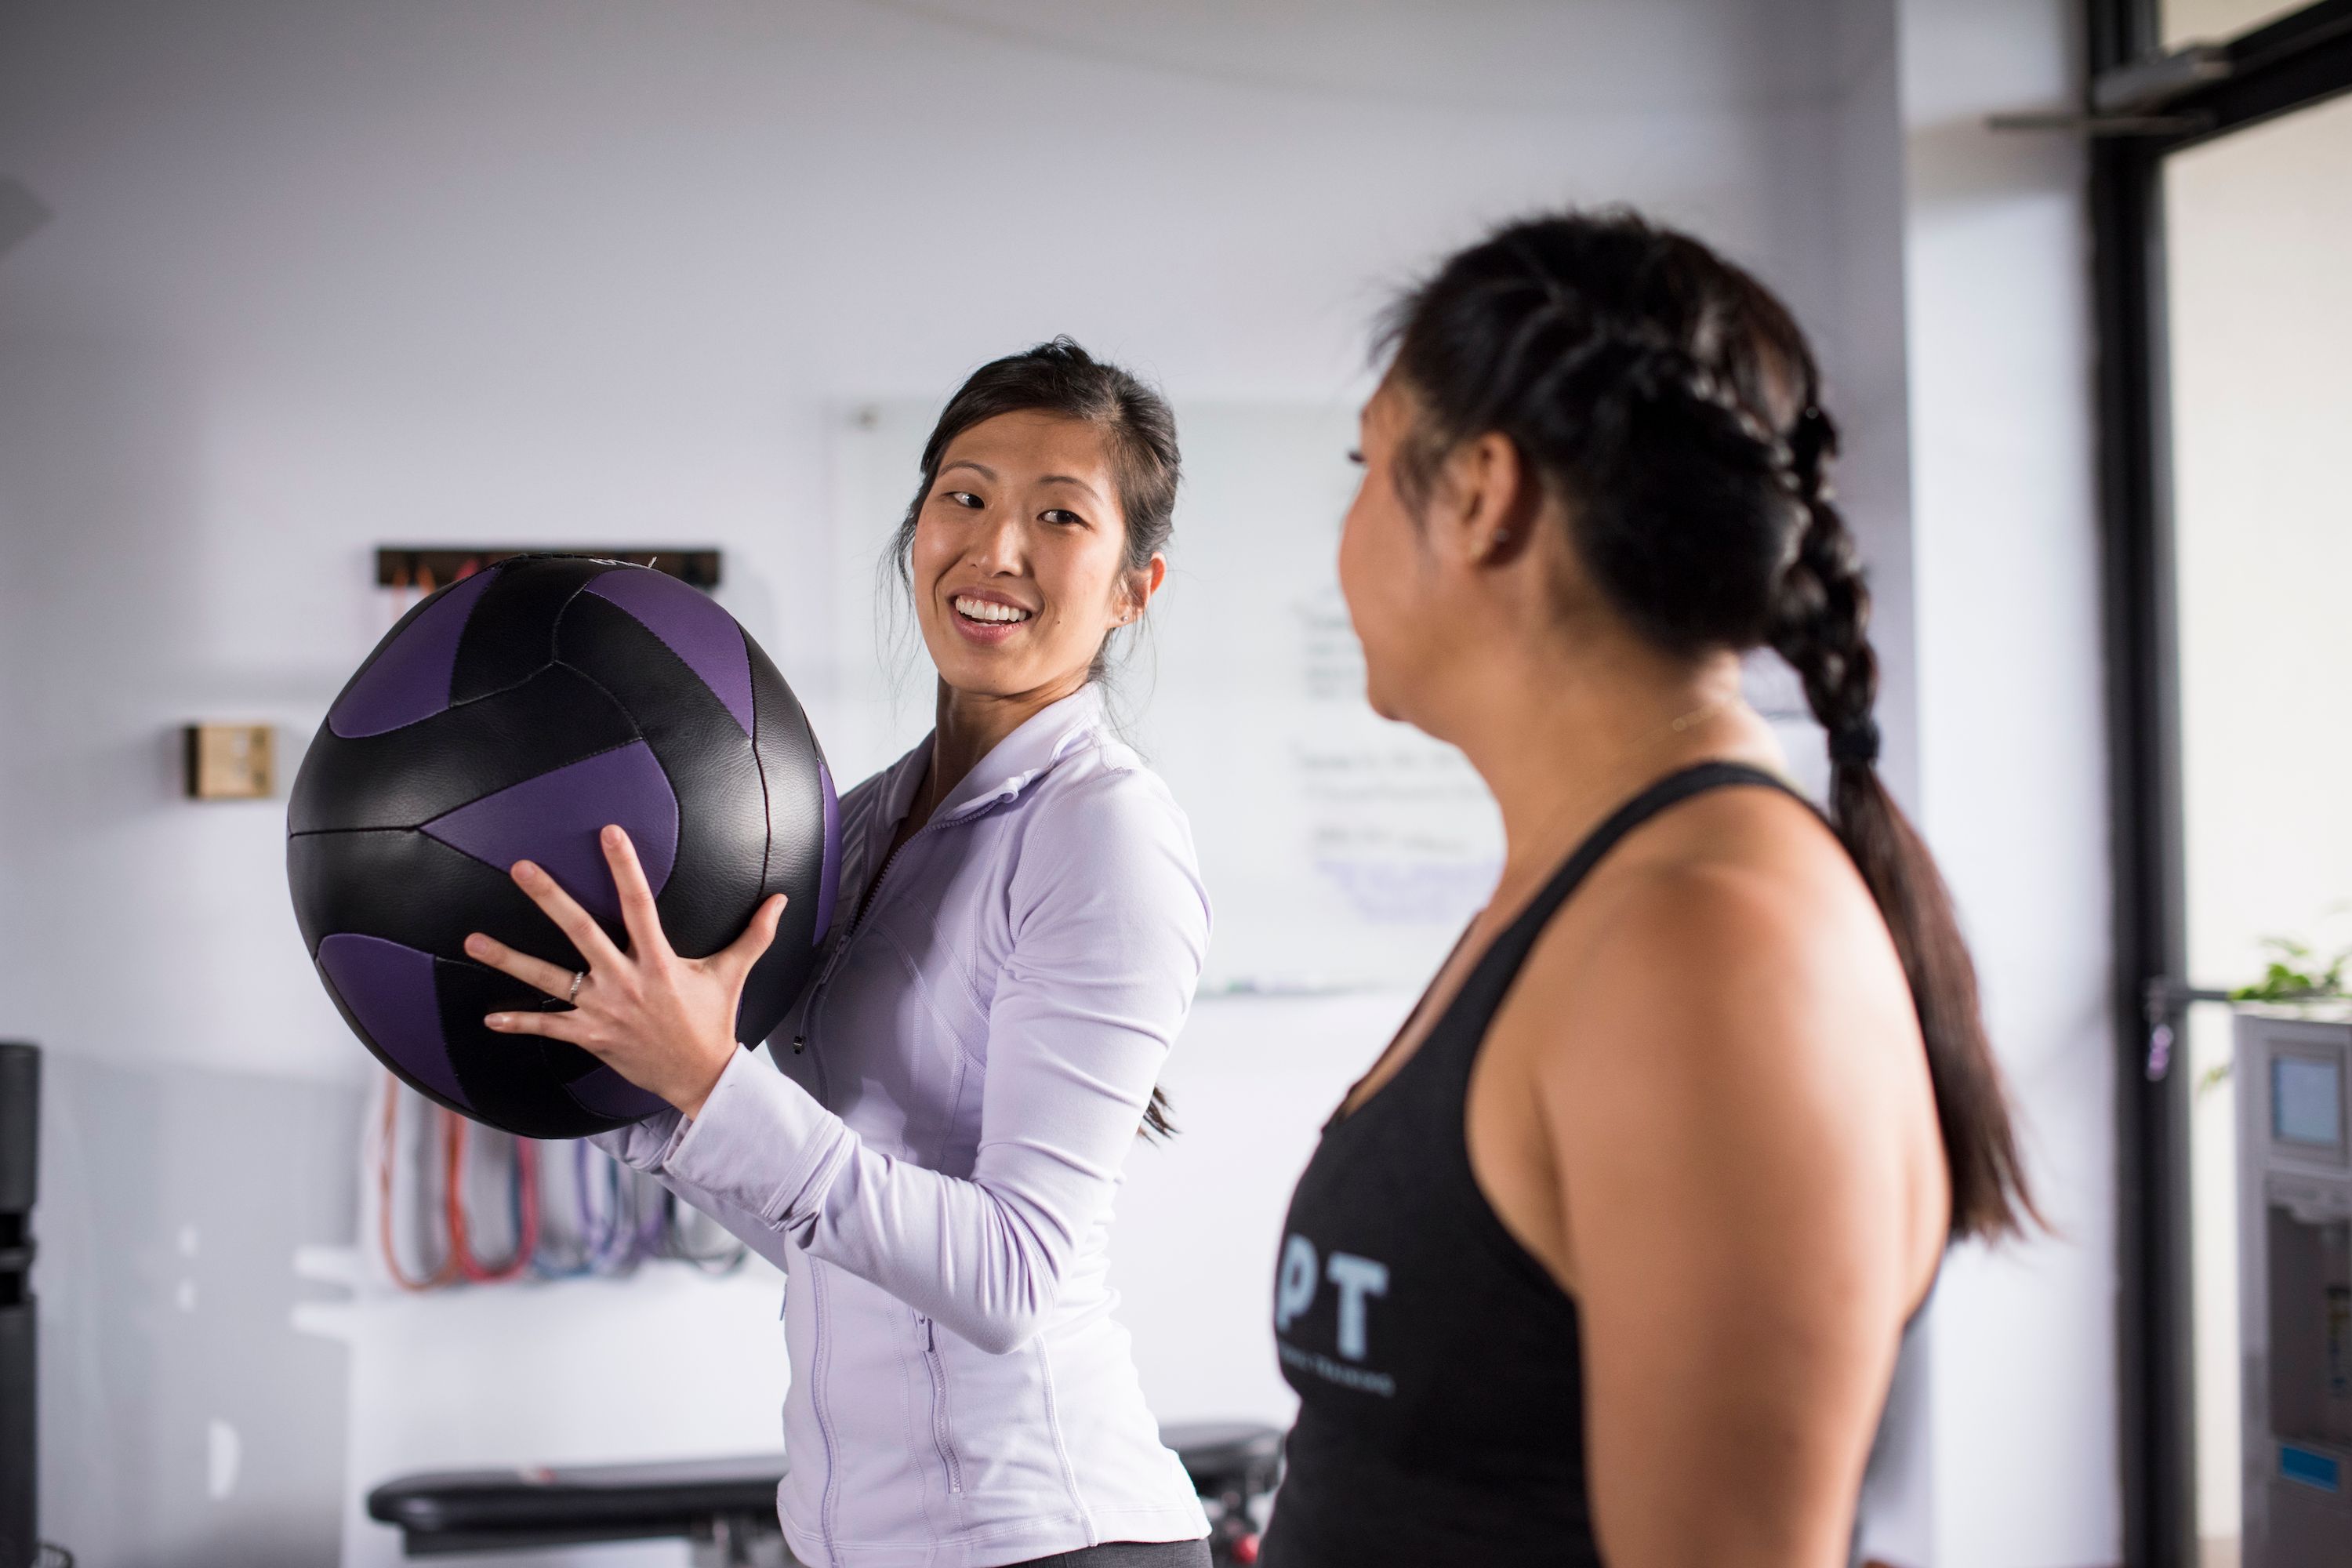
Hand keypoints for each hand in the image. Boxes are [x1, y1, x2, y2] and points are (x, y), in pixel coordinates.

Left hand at [466, 824, 786, 1119]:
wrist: (702, 1078)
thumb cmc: (714, 1022)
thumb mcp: (733, 974)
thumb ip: (754, 935)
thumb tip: (781, 900)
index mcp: (660, 961)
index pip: (639, 903)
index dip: (625, 866)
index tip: (609, 833)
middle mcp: (626, 981)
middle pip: (581, 932)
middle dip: (549, 898)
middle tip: (522, 868)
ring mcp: (603, 1009)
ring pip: (549, 979)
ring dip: (509, 959)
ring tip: (473, 940)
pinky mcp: (591, 1036)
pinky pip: (549, 1028)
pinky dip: (520, 1024)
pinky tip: (490, 1017)